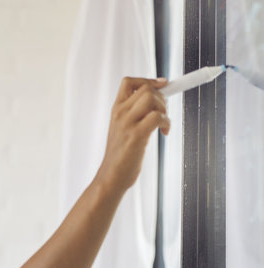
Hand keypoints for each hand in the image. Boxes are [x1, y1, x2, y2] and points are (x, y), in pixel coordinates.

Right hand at [95, 77, 169, 193]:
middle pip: (146, 89)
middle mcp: (120, 113)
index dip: (148, 80)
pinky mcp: (136, 135)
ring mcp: (127, 124)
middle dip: (162, 97)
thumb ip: (134, 114)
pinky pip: (157, 117)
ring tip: (163, 124)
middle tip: (163, 113)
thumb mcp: (123, 129)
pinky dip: (166, 123)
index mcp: (116, 110)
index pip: (129, 82)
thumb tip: (156, 102)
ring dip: (164, 109)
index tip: (163, 84)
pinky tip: (164, 133)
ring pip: (152, 98)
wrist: (111, 176)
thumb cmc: (120, 156)